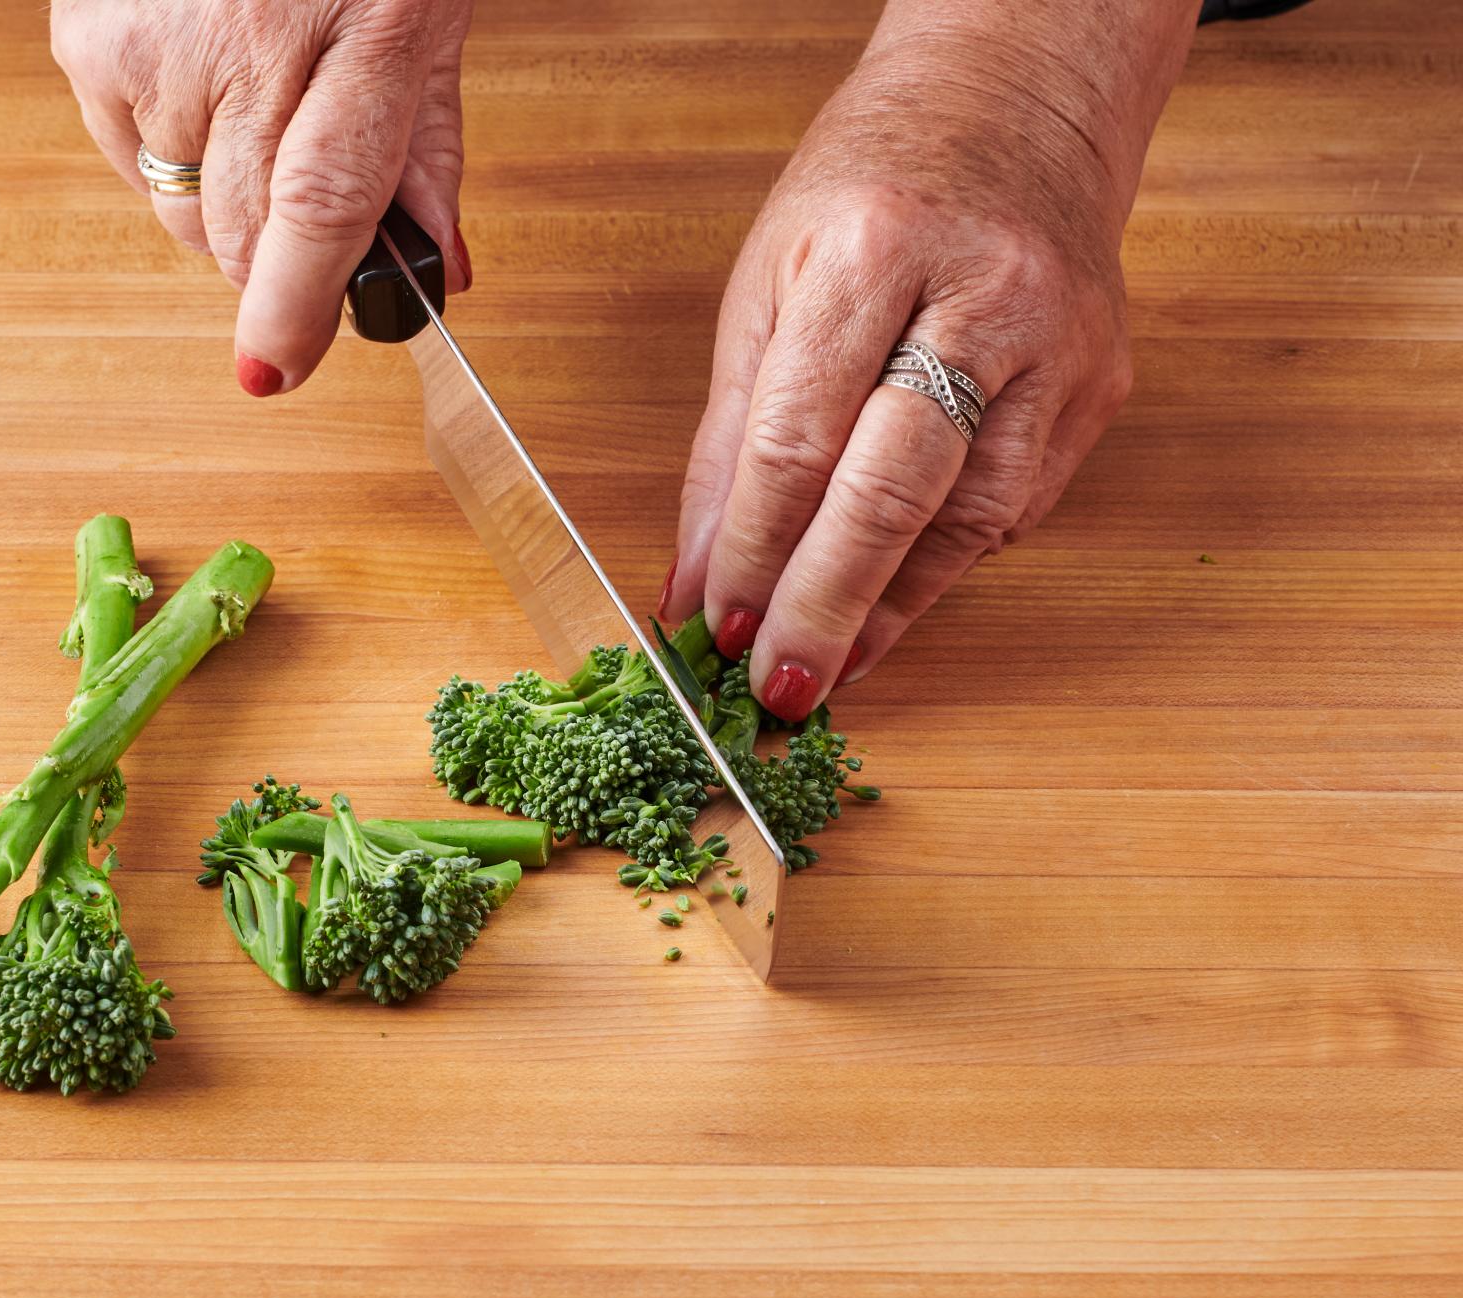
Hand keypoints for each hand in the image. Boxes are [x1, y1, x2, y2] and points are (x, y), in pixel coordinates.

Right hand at [51, 0, 473, 395]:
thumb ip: (429, 156)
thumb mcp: (426, 24)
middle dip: (278, 257)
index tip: (273, 371)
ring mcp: (157, 44)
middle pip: (244, 234)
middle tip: (302, 186)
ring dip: (220, 196)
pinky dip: (163, 144)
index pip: (319, 201)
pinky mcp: (87, 41)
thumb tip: (437, 274)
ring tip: (250, 100)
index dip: (294, 304)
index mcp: (367, 33)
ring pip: (183, 211)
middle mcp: (251, 41)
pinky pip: (127, 159)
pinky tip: (197, 74)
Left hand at [662, 10, 1193, 719]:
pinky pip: (1012, 508)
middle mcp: (982, 297)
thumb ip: (730, 441)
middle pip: (895, 488)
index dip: (752, 548)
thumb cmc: (872, 189)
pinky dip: (940, 570)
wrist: (1019, 107)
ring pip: (970, 516)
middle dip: (824, 604)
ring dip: (888, 610)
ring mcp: (1059, 346)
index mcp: (874, 248)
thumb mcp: (768, 286)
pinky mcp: (1099, 388)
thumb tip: (699, 576)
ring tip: (826, 668)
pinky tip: (888, 610)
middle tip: (776, 688)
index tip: (715, 627)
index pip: (799, 436)